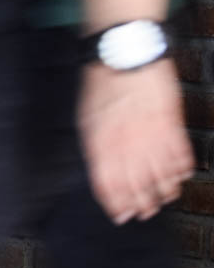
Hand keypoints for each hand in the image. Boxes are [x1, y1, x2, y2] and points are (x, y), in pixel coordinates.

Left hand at [77, 58, 193, 224]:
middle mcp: (124, 141)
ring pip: (160, 174)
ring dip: (162, 191)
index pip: (107, 183)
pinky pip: (179, 155)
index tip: (119, 216)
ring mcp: (149, 133)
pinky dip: (180, 170)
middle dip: (139, 203)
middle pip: (135, 184)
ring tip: (162, 199)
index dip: (114, 203)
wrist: (123, 51)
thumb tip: (102, 171)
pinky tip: (179, 177)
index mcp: (99, 140)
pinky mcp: (170, 121)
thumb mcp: (87, 115)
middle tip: (144, 213)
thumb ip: (95, 145)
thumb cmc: (101, 83)